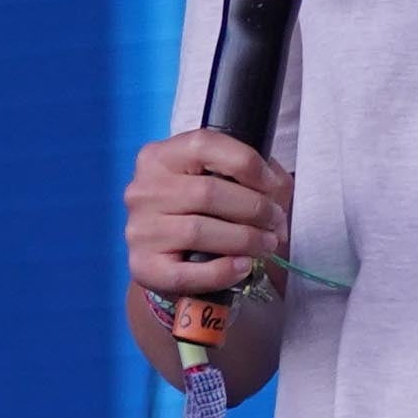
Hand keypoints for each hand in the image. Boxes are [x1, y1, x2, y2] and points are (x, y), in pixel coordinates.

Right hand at [125, 128, 290, 298]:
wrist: (166, 257)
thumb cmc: (199, 211)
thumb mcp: (219, 178)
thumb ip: (252, 173)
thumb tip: (277, 189)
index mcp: (159, 157)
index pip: (205, 145)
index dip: (248, 164)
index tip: (273, 186)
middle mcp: (143, 190)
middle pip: (207, 192)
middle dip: (254, 208)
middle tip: (275, 221)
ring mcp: (140, 229)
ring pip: (198, 231)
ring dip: (245, 239)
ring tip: (266, 244)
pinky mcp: (144, 267)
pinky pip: (187, 273)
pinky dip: (222, 271)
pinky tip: (243, 267)